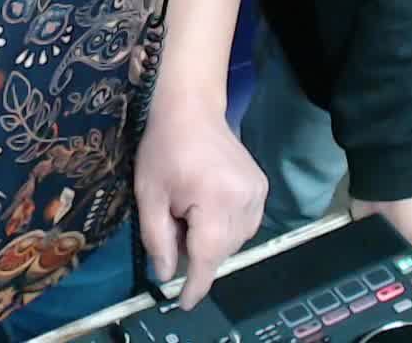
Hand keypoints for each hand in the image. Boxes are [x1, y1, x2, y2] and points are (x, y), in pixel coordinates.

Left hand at [135, 89, 266, 309]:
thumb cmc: (164, 148)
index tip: (183, 302)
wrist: (192, 109)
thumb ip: (157, 239)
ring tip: (189, 211)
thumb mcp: (149, 195)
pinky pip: (245, 224)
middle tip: (173, 225)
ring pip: (235, 241)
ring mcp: (258, 194)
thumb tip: (166, 274)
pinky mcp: (262, 188)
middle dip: (197, 252)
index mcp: (215, 201)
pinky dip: (225, 227)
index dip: (195, 284)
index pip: (207, 257)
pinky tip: (207, 207)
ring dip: (212, 240)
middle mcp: (245, 200)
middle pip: (221, 250)